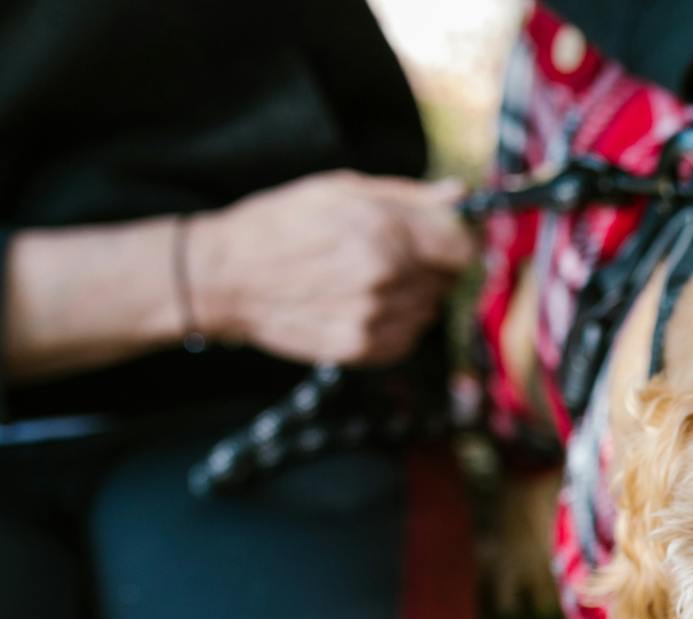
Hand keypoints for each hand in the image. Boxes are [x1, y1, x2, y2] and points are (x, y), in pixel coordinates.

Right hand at [191, 171, 473, 365]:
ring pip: (430, 310)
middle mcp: (385, 275)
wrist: (225, 278)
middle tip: (393, 259)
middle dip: (431, 267)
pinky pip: (408, 338)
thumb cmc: (280, 224)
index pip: (461, 247)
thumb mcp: (339, 190)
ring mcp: (375, 316)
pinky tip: (363, 306)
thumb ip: (408, 195)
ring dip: (413, 297)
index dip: (455, 243)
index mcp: (383, 229)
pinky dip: (396, 324)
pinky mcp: (362, 349)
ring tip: (370, 282)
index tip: (440, 241)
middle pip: (447, 280)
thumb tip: (460, 194)